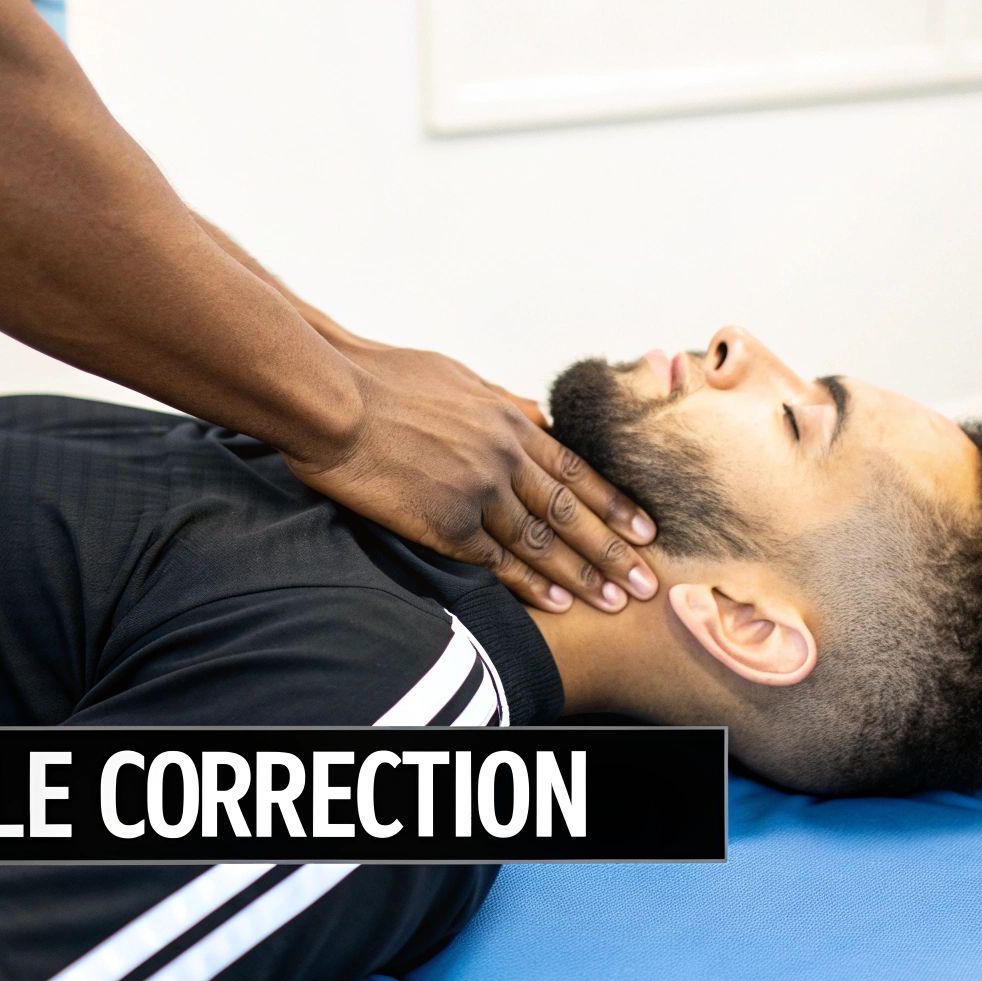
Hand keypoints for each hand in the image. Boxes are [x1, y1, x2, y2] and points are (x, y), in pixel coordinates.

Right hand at [287, 345, 658, 611]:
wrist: (335, 398)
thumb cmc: (383, 381)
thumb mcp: (457, 377)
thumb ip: (498, 402)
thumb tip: (531, 411)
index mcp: (508, 420)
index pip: (575, 471)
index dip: (613, 504)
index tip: (645, 530)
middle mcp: (504, 456)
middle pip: (571, 512)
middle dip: (614, 549)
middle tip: (647, 581)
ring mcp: (478, 490)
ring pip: (542, 541)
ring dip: (583, 575)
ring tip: (614, 601)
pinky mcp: (445, 521)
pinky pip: (496, 560)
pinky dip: (531, 584)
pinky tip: (557, 603)